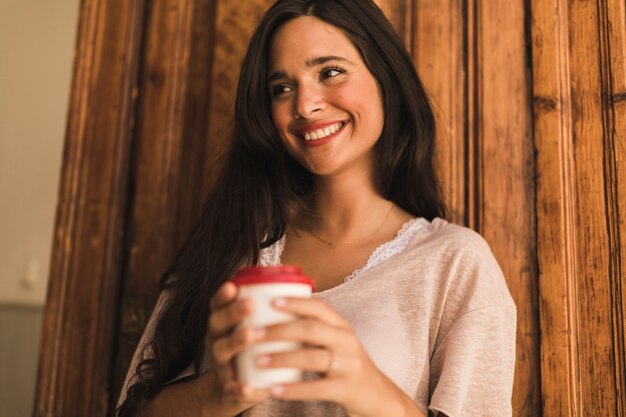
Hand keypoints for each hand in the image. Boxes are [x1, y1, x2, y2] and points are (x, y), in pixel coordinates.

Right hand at [207, 282, 269, 411]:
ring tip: (251, 335)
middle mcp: (217, 340)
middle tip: (250, 305)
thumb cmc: (253, 350)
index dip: (222, 295)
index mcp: (224, 323)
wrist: (237, 389)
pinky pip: (231, 388)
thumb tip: (299, 286)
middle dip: (233, 312)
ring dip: (236, 341)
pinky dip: (239, 387)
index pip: (218, 305)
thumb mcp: (255, 329)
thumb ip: (268, 312)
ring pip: (221, 350)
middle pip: (217, 323)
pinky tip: (248, 387)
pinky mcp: (229, 388)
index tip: (233, 286)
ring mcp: (221, 364)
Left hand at [253, 297, 421, 416]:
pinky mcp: (346, 389)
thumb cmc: (347, 365)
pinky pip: (317, 388)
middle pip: (312, 329)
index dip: (296, 302)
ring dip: (282, 358)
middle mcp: (347, 341)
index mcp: (342, 326)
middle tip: (254, 334)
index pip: (320, 307)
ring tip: (258, 361)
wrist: (378, 397)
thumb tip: (274, 313)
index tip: (271, 301)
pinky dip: (293, 388)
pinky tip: (273, 389)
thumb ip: (313, 329)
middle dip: (280, 330)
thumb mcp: (336, 342)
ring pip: (312, 357)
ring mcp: (349, 365)